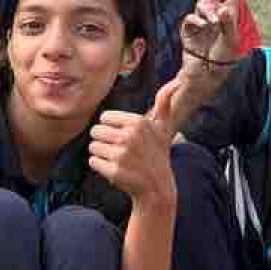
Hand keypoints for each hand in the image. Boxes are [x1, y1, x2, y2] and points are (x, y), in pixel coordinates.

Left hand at [88, 77, 178, 210]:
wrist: (156, 187)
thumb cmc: (157, 154)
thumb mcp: (163, 127)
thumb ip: (165, 102)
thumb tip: (177, 81)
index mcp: (138, 122)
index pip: (105, 117)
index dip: (112, 128)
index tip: (125, 137)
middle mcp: (129, 137)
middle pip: (96, 131)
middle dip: (105, 141)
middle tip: (121, 150)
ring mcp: (121, 154)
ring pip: (93, 147)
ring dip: (102, 154)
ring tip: (118, 160)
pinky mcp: (114, 171)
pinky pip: (92, 162)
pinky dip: (101, 167)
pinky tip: (115, 170)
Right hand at [180, 0, 256, 84]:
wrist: (204, 73)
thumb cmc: (222, 59)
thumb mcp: (231, 42)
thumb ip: (228, 24)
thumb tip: (221, 9)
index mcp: (230, 14)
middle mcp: (215, 13)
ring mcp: (200, 19)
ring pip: (202, 3)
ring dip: (207, 12)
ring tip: (211, 24)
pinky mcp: (188, 28)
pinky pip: (191, 18)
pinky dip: (196, 22)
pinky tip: (202, 28)